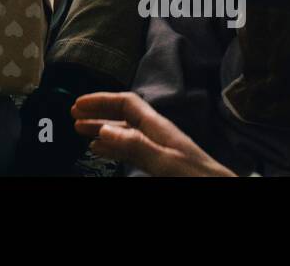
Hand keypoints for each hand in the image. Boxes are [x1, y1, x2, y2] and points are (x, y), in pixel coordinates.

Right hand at [72, 91, 235, 176]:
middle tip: (73, 116)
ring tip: (80, 132)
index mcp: (158, 126)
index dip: (101, 100)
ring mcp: (157, 147)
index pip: (126, 102)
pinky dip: (111, 147)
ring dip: (101, 130)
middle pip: (121, 116)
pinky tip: (99, 151)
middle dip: (97, 113)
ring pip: (123, 133)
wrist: (217, 188)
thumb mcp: (164, 160)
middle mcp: (155, 133)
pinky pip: (129, 150)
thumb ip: (135, 144)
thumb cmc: (195, 175)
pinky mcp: (158, 163)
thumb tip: (104, 129)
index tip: (79, 104)